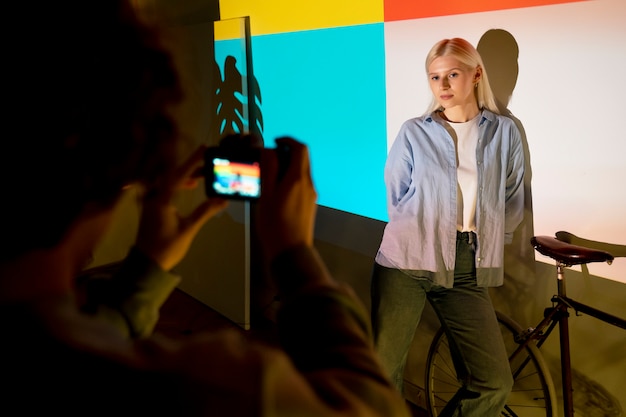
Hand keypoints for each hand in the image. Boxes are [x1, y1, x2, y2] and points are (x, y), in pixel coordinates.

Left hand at [135, 145, 228, 270]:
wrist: (147, 263)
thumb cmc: (167, 247)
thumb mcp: (188, 229)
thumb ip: (204, 212)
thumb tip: (222, 200)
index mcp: (162, 200)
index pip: (179, 175)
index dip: (192, 161)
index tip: (204, 149)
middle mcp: (154, 196)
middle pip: (173, 175)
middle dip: (191, 167)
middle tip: (208, 160)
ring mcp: (151, 200)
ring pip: (169, 181)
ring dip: (186, 175)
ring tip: (203, 174)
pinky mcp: (152, 206)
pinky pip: (166, 188)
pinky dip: (179, 184)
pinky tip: (190, 185)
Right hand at [257, 137, 317, 260]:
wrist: (290, 251)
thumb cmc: (275, 226)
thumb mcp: (266, 194)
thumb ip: (269, 169)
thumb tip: (269, 150)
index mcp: (298, 179)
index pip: (300, 149)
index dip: (288, 140)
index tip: (275, 142)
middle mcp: (308, 185)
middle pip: (302, 160)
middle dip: (286, 154)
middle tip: (268, 159)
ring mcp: (310, 195)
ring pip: (301, 173)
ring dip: (286, 168)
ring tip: (267, 177)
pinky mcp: (308, 205)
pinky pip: (300, 185)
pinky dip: (289, 181)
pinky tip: (275, 192)